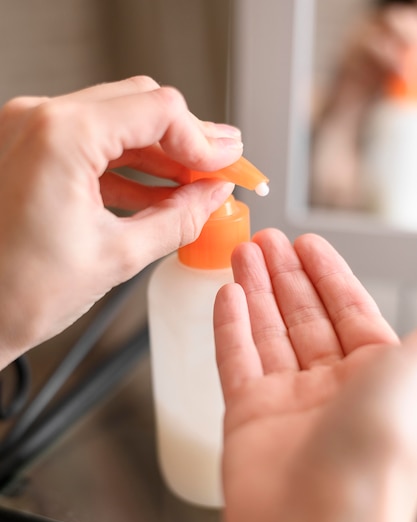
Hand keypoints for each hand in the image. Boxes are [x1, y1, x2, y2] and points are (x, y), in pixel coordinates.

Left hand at [0, 76, 240, 368]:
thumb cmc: (19, 294)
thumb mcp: (117, 256)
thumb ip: (179, 219)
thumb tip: (215, 196)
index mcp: (61, 136)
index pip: (158, 110)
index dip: (203, 139)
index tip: (228, 164)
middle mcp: (39, 120)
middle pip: (138, 106)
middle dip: (186, 140)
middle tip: (220, 168)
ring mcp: (28, 131)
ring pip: (116, 122)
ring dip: (159, 153)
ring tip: (195, 185)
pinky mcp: (27, 150)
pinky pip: (91, 144)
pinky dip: (128, 165)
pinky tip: (158, 191)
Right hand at [214, 229, 416, 521]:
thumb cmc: (380, 453)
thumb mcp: (414, 369)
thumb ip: (415, 341)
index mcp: (380, 379)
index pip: (351, 311)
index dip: (329, 274)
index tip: (308, 242)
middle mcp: (335, 390)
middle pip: (306, 318)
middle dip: (287, 276)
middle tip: (267, 240)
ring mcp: (289, 404)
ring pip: (270, 333)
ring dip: (256, 291)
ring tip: (243, 252)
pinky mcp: (248, 418)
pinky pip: (237, 361)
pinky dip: (231, 327)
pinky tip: (226, 296)